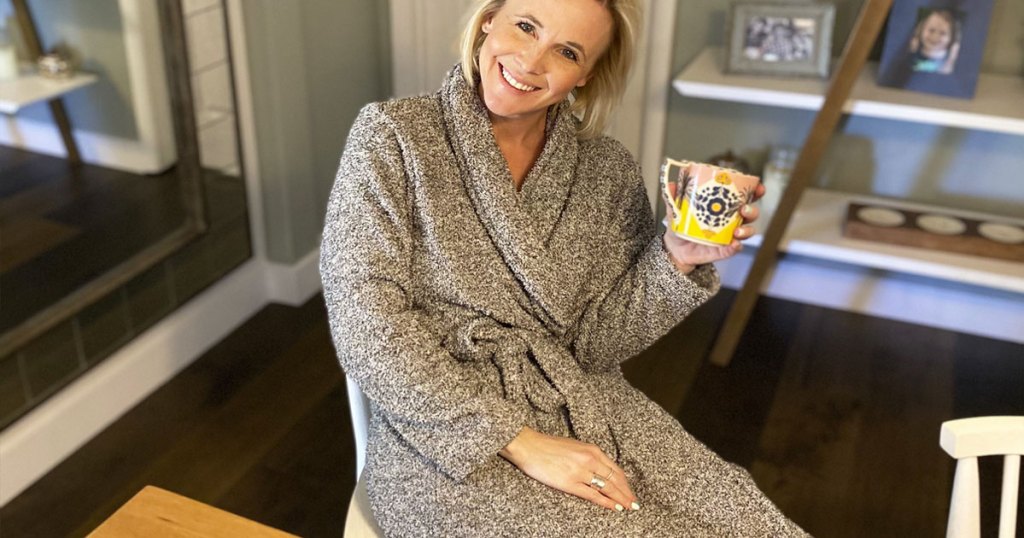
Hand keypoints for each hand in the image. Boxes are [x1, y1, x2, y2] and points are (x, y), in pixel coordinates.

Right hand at [499, 427, 638, 511]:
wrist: (528, 446)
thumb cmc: (548, 445)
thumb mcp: (574, 446)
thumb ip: (590, 456)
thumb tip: (603, 469)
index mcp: (592, 449)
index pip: (616, 469)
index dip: (626, 482)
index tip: (631, 491)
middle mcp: (590, 460)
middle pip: (615, 479)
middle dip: (627, 493)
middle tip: (635, 503)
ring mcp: (581, 472)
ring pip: (607, 488)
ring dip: (620, 499)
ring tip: (628, 507)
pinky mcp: (570, 483)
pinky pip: (593, 495)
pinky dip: (606, 502)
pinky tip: (614, 507)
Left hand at [663, 182, 764, 271]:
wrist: (674, 249)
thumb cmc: (681, 226)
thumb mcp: (676, 210)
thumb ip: (674, 198)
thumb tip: (671, 184)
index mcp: (723, 208)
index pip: (743, 198)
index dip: (755, 192)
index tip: (758, 187)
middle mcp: (730, 221)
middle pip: (750, 214)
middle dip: (752, 211)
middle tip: (744, 209)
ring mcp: (728, 236)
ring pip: (747, 232)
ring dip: (747, 230)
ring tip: (738, 230)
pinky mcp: (722, 250)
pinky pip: (732, 249)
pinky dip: (735, 247)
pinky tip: (734, 244)